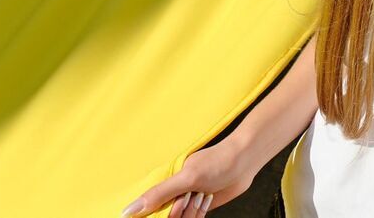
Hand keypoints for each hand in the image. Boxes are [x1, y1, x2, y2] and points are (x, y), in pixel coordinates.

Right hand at [121, 141, 256, 216]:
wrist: (244, 161)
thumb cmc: (217, 161)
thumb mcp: (186, 178)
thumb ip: (159, 194)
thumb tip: (128, 211)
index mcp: (163, 183)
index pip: (148, 208)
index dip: (155, 212)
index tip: (175, 202)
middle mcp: (171, 193)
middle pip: (165, 216)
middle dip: (179, 212)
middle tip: (191, 196)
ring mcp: (185, 201)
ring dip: (192, 213)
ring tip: (202, 195)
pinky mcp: (198, 208)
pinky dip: (199, 214)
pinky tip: (207, 199)